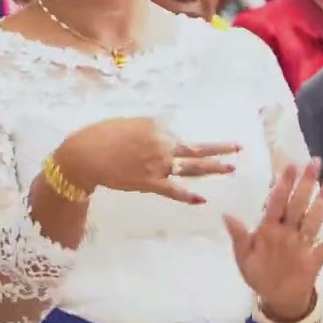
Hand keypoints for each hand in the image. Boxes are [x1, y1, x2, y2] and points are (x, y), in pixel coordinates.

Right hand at [56, 117, 241, 204]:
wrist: (84, 156)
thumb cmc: (101, 136)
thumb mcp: (129, 123)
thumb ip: (149, 129)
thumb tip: (163, 134)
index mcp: (158, 126)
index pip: (178, 133)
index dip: (178, 140)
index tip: (181, 143)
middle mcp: (163, 144)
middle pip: (197, 148)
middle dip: (219, 148)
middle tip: (238, 147)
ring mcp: (158, 165)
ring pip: (192, 168)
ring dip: (213, 168)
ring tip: (230, 167)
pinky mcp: (150, 183)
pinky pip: (173, 190)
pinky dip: (187, 195)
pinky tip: (201, 199)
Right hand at [224, 159, 322, 321]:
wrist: (279, 303)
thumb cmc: (260, 276)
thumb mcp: (243, 257)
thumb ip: (238, 235)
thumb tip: (226, 213)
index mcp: (268, 233)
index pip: (276, 204)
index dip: (283, 184)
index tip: (290, 165)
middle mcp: (287, 236)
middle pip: (298, 206)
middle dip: (306, 183)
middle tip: (315, 162)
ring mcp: (303, 247)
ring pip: (314, 220)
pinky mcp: (316, 259)